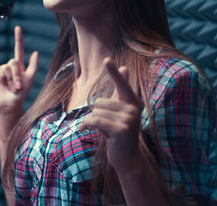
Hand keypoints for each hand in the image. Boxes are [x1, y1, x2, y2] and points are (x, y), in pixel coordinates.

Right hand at [0, 26, 38, 117]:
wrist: (10, 104)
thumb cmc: (21, 94)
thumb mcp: (30, 79)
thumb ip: (34, 65)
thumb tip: (35, 52)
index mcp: (18, 66)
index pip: (18, 49)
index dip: (18, 38)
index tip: (18, 27)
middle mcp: (8, 66)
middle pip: (14, 61)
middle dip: (17, 75)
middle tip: (17, 87)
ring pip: (7, 66)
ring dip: (10, 79)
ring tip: (10, 88)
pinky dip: (3, 78)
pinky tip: (2, 85)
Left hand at [80, 57, 142, 173]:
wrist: (127, 158)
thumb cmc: (119, 131)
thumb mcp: (120, 110)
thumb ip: (120, 90)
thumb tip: (125, 66)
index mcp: (132, 102)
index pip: (121, 84)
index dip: (113, 72)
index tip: (107, 59)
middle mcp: (133, 109)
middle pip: (99, 102)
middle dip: (97, 115)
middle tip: (108, 127)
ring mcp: (128, 119)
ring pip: (96, 112)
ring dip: (94, 123)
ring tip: (105, 132)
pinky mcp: (120, 130)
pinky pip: (94, 121)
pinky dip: (85, 126)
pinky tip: (83, 131)